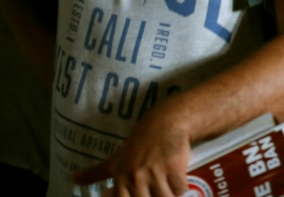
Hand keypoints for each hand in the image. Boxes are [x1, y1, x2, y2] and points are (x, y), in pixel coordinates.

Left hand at [72, 107, 189, 196]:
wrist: (164, 123)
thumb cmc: (140, 142)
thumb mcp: (115, 159)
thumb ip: (95, 173)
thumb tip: (72, 178)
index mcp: (121, 179)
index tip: (142, 192)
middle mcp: (136, 178)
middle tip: (154, 189)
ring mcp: (155, 173)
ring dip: (169, 194)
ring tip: (168, 186)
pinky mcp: (174, 169)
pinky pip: (179, 189)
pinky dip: (180, 186)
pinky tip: (177, 177)